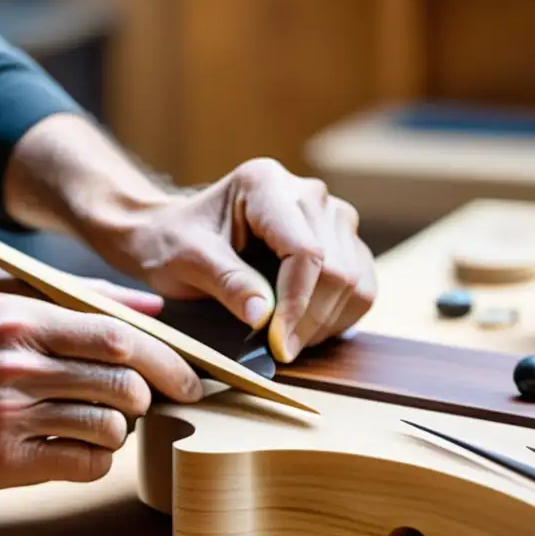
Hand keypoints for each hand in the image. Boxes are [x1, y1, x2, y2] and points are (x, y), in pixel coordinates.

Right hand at [0, 266, 202, 497]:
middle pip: (122, 384)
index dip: (165, 359)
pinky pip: (80, 466)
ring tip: (101, 422)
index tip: (188, 376)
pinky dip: (95, 459)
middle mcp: (14, 367)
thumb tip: (148, 307)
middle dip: (148, 395)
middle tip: (144, 400)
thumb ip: (68, 292)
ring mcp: (5, 419)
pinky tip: (78, 448)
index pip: (117, 336)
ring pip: (108, 429)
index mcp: (14, 318)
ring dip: (119, 429)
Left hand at [96, 158, 376, 362]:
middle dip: (308, 319)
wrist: (172, 234)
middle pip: (336, 269)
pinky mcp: (342, 241)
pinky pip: (362, 286)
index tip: (276, 343)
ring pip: (355, 281)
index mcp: (265, 184)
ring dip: (325, 323)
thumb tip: (265, 317)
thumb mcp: (187, 261)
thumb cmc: (173, 242)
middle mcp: (308, 193)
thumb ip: (227, 283)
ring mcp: (331, 216)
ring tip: (287, 341)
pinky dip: (338, 317)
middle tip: (277, 350)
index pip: (305, 250)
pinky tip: (304, 330)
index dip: (296, 303)